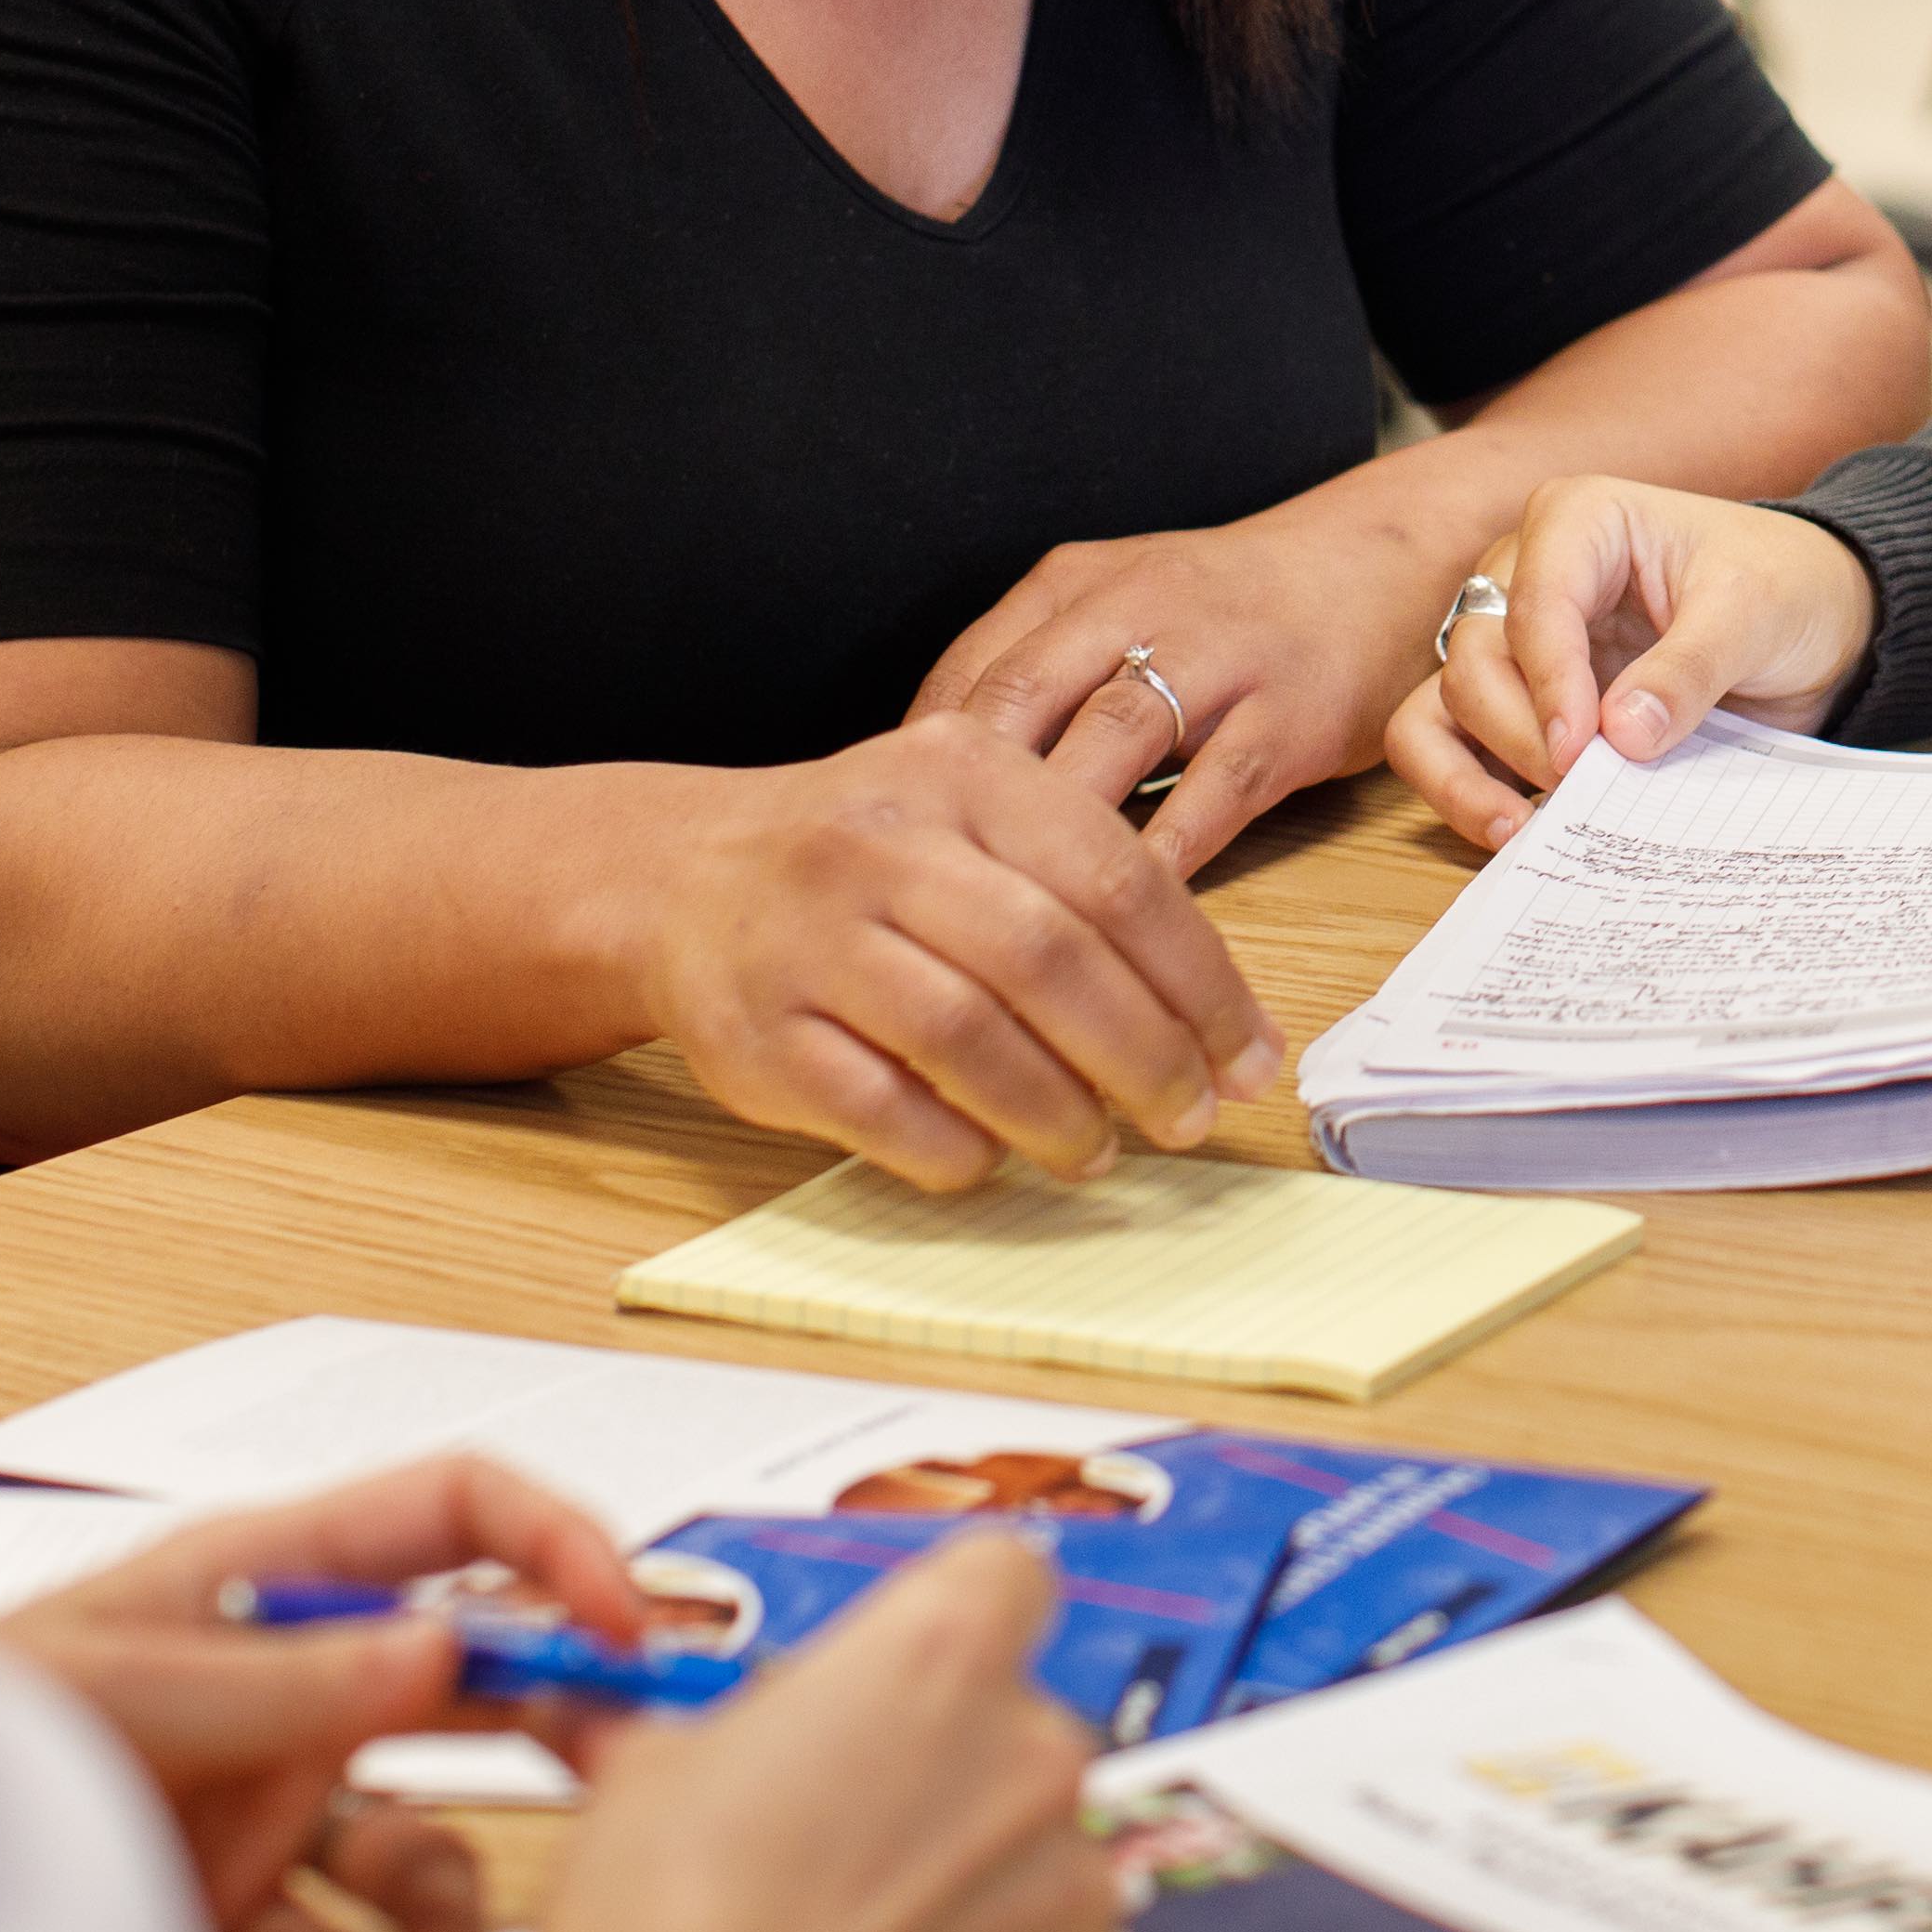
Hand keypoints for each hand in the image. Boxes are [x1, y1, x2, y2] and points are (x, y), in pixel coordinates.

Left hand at [0, 1457, 649, 1931]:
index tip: (626, 1622)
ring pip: (427, 1858)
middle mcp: (289, 1687)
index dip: (557, 1544)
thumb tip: (441, 1647)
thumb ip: (279, 1677)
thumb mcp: (108, 1686)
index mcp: (264, 1578)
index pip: (454, 1514)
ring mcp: (271, 1806)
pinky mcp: (240, 1916)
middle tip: (622, 1790)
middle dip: (559, 1736)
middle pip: (478, 1688)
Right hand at [540, 1536, 1117, 1931]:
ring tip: (866, 1927)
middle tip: (848, 1828)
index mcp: (944, 1650)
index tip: (899, 1674)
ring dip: (976, 1880)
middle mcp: (1033, 1749)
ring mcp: (1068, 1878)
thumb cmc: (676, 1913)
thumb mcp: (645, 1771)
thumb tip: (606, 1719)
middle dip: (946, 1771)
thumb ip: (675, 1723)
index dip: (948, 1625)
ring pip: (1038, 1852)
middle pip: (1018, 1727)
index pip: (1002, 1576)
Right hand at [637, 713, 1288, 1188]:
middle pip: (1049, 959)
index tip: (1247, 1060)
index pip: (1117, 880)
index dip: (1200, 984)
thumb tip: (1220, 1028)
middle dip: (1143, 1056)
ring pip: (966, 1037)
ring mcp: (811, 935)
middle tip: (1188, 1117)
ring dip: (1055, 1114)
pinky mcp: (757, 1030)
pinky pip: (879, 1107)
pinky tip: (992, 1160)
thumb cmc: (869, 861)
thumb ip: (1086, 889)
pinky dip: (953, 1147)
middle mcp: (883, 841)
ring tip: (1098, 1151)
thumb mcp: (975, 818)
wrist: (684, 879)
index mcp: (965, 771)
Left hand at [922, 507, 1459, 877]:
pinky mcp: (1290, 716)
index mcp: (1078, 583)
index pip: (968, 671)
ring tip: (1009, 912)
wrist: (1380, 564)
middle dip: (963, 797)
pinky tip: (1121, 917)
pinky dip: (1162, 858)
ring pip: (1112, 742)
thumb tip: (931, 783)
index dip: (917, 764)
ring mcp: (1221, 659)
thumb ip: (1034, 671)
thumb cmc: (1228, 609)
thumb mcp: (1117, 605)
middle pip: (1023, 699)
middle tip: (923, 887)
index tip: (888, 842)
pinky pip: (1213, 794)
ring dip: (1055, 830)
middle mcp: (1142, 606)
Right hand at [1381, 477, 1878, 845]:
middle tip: (1581, 788)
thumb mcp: (1753, 613)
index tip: (1581, 751)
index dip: (1550, 683)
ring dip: (1466, 771)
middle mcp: (1525, 572)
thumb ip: (1689, 669)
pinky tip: (1512, 830)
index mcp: (1579, 521)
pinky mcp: (1520, 701)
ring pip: (1443, 703)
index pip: (1534, 603)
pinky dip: (1464, 788)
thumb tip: (1621, 735)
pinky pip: (1450, 743)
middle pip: (1478, 658)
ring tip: (1520, 829)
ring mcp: (1515, 641)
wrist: (1811, 620)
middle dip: (1521, 732)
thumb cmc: (1780, 586)